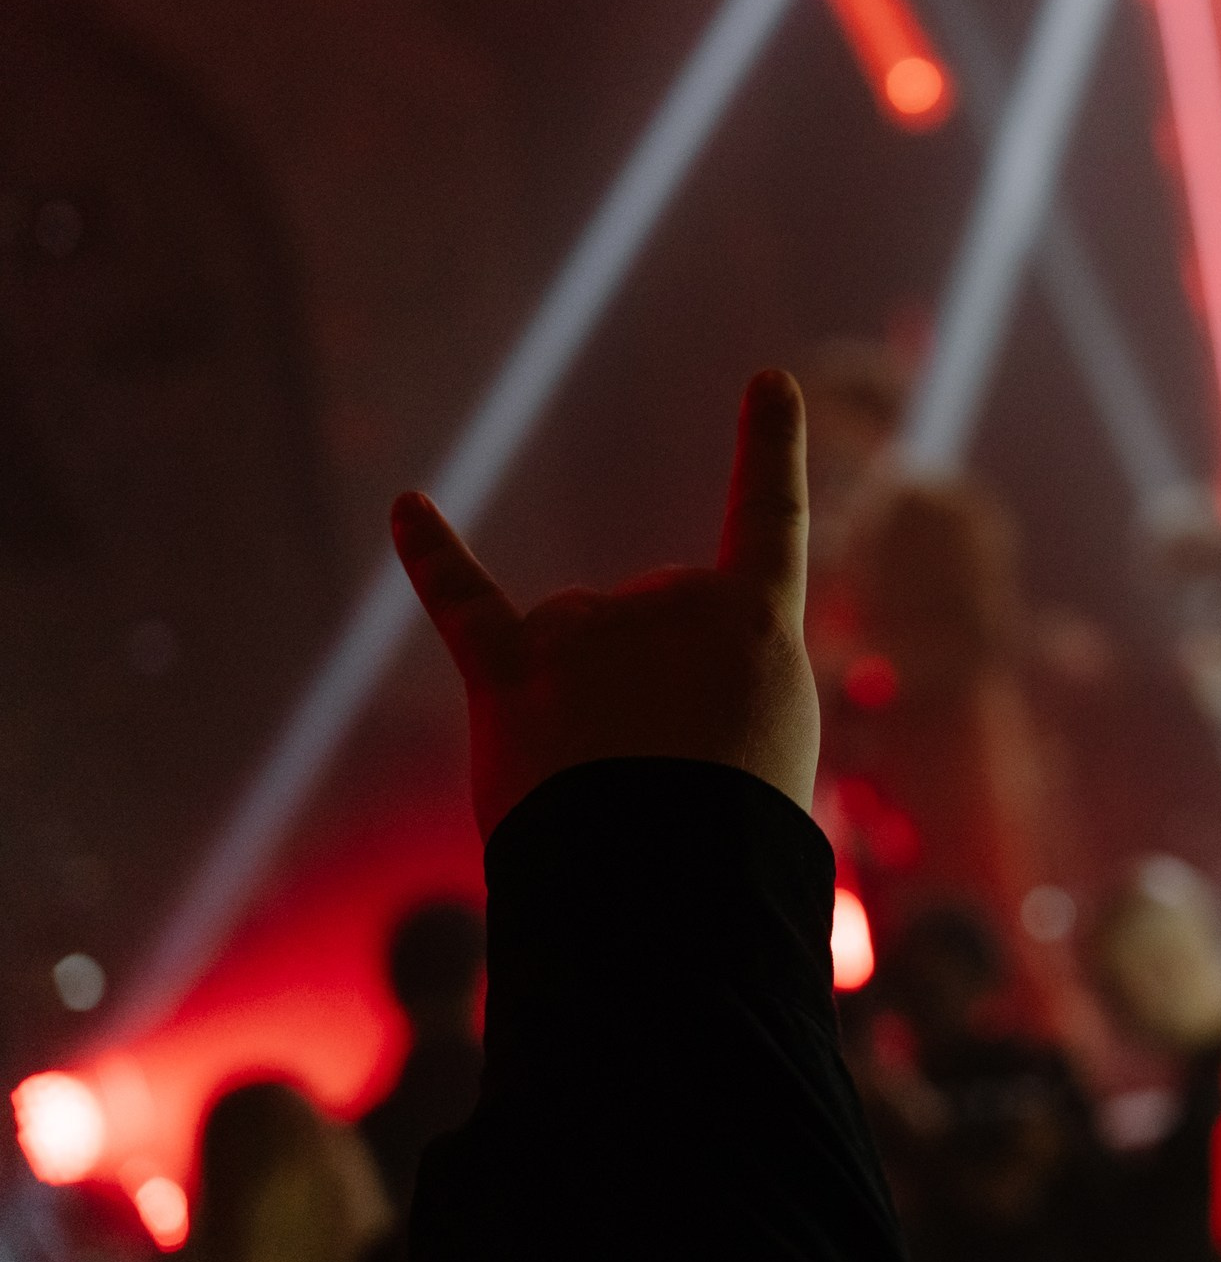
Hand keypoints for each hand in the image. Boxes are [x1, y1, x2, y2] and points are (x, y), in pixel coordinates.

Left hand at [391, 370, 823, 837]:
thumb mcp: (766, 750)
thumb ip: (705, 695)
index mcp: (756, 620)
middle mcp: (671, 600)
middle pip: (654, 630)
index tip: (769, 382)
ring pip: (576, 647)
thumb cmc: (734, 831)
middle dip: (658, 703)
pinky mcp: (510, 671)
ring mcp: (587, 632)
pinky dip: (431, 553)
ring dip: (584, 716)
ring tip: (610, 792)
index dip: (771, 447)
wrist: (663, 879)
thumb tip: (612, 698)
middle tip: (678, 788)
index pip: (772, 517)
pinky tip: (407, 505)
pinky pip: (465, 598)